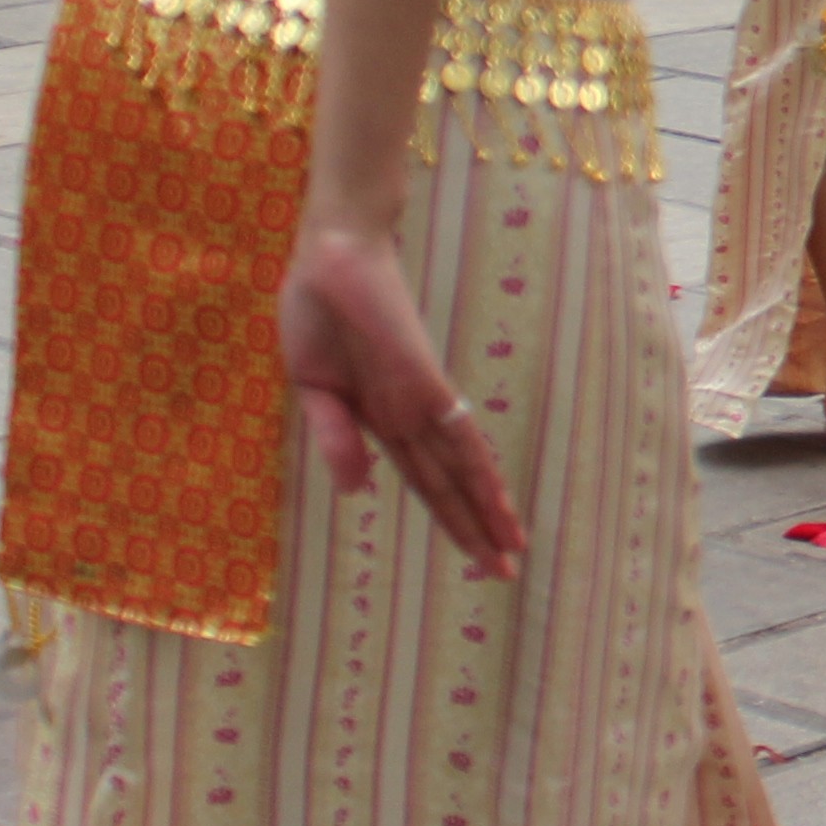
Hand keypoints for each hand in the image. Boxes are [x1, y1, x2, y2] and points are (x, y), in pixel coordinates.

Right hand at [275, 220, 524, 577]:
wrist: (330, 254)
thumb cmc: (320, 313)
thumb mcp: (313, 389)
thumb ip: (334, 438)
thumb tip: (358, 490)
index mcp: (384, 421)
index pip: (427, 483)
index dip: (452, 518)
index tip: (477, 555)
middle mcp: (411, 416)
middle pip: (452, 484)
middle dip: (478, 527)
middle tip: (509, 570)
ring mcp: (418, 397)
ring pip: (461, 465)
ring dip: (485, 506)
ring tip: (512, 546)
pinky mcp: (419, 376)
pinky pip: (452, 426)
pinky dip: (473, 462)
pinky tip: (492, 492)